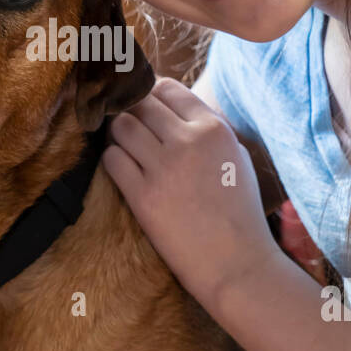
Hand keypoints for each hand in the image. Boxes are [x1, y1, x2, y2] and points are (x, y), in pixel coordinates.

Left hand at [101, 75, 280, 318]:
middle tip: (131, 127)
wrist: (236, 262)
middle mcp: (188, 141)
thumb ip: (206, 128)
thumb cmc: (238, 211)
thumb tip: (173, 108)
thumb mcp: (235, 156)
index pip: (167, 88)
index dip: (151, 95)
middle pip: (140, 103)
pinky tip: (125, 170)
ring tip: (127, 147)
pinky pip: (112, 159)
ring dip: (118, 133)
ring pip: (121, 126)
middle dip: (131, 111)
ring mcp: (164, 168)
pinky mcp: (142, 196)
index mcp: (214, 129)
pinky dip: (113, 160)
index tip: (146, 107)